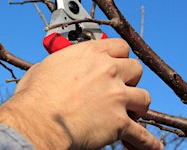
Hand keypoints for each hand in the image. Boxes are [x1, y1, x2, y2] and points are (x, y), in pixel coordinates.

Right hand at [0, 39, 162, 148]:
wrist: (37, 121)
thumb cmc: (34, 96)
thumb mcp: (43, 68)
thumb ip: (60, 65)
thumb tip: (56, 70)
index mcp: (90, 54)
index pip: (120, 46)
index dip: (120, 57)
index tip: (117, 64)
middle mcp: (108, 71)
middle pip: (136, 69)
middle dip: (130, 80)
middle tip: (120, 89)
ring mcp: (117, 96)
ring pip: (144, 98)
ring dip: (138, 106)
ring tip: (130, 114)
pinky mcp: (120, 123)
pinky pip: (143, 135)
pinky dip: (148, 142)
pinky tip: (153, 146)